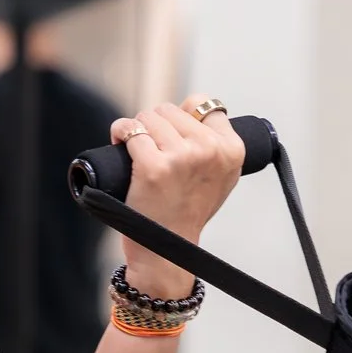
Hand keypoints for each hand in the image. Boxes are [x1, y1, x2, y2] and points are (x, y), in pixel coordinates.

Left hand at [112, 96, 245, 299]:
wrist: (168, 249)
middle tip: (152, 149)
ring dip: (137, 128)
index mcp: (232, 150)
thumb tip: (193, 106)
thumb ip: (216, 143)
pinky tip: (119, 143)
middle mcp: (210, 150)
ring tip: (138, 151)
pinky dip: (120, 132)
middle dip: (156, 124)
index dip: (183, 116)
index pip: (204, 103)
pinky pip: (130, 130)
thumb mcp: (219, 176)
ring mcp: (182, 158)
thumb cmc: (188, 210)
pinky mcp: (154, 167)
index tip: (174, 136)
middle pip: (170, 109)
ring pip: (148, 116)